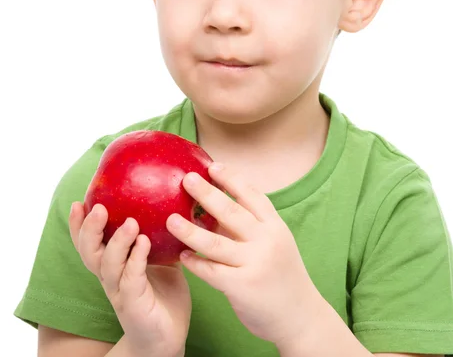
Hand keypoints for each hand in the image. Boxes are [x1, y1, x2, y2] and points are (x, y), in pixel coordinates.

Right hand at [69, 202, 190, 356]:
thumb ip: (160, 235)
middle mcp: (110, 277)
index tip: (78, 202)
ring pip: (108, 264)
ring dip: (117, 241)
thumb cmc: (163, 294)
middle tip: (97, 207)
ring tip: (130, 223)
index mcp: (112, 264)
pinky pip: (131, 278)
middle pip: (89, 252)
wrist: (167, 337)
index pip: (88, 243)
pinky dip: (136, 259)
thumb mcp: (161, 258)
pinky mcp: (134, 303)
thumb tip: (172, 203)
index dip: (79, 225)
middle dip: (89, 229)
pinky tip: (144, 242)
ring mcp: (120, 291)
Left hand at [166, 163, 321, 347]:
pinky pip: (212, 272)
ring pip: (215, 243)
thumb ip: (249, 227)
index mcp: (274, 226)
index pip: (252, 195)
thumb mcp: (274, 244)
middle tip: (186, 179)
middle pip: (231, 212)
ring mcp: (255, 263)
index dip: (232, 178)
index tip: (212, 165)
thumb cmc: (281, 275)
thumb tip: (215, 204)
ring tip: (170, 220)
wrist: (301, 317)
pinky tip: (182, 256)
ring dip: (190, 231)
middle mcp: (266, 241)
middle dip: (206, 193)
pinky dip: (195, 263)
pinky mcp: (243, 287)